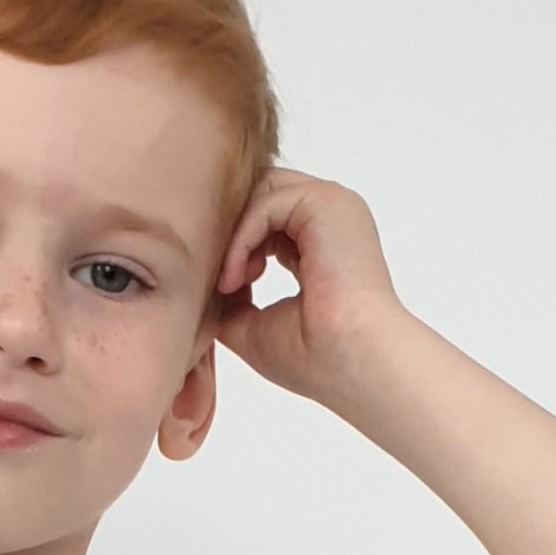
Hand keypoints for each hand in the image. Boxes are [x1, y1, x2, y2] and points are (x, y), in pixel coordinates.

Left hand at [209, 168, 403, 400]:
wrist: (353, 362)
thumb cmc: (315, 358)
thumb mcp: (255, 326)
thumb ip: (230, 297)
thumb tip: (202, 282)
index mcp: (321, 242)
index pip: (267, 218)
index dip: (236, 243)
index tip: (224, 288)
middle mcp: (329, 218)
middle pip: (261, 194)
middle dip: (231, 230)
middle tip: (220, 279)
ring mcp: (330, 205)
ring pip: (260, 192)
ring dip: (233, 235)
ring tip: (228, 282)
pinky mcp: (324, 202)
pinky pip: (265, 202)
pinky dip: (241, 238)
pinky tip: (235, 275)